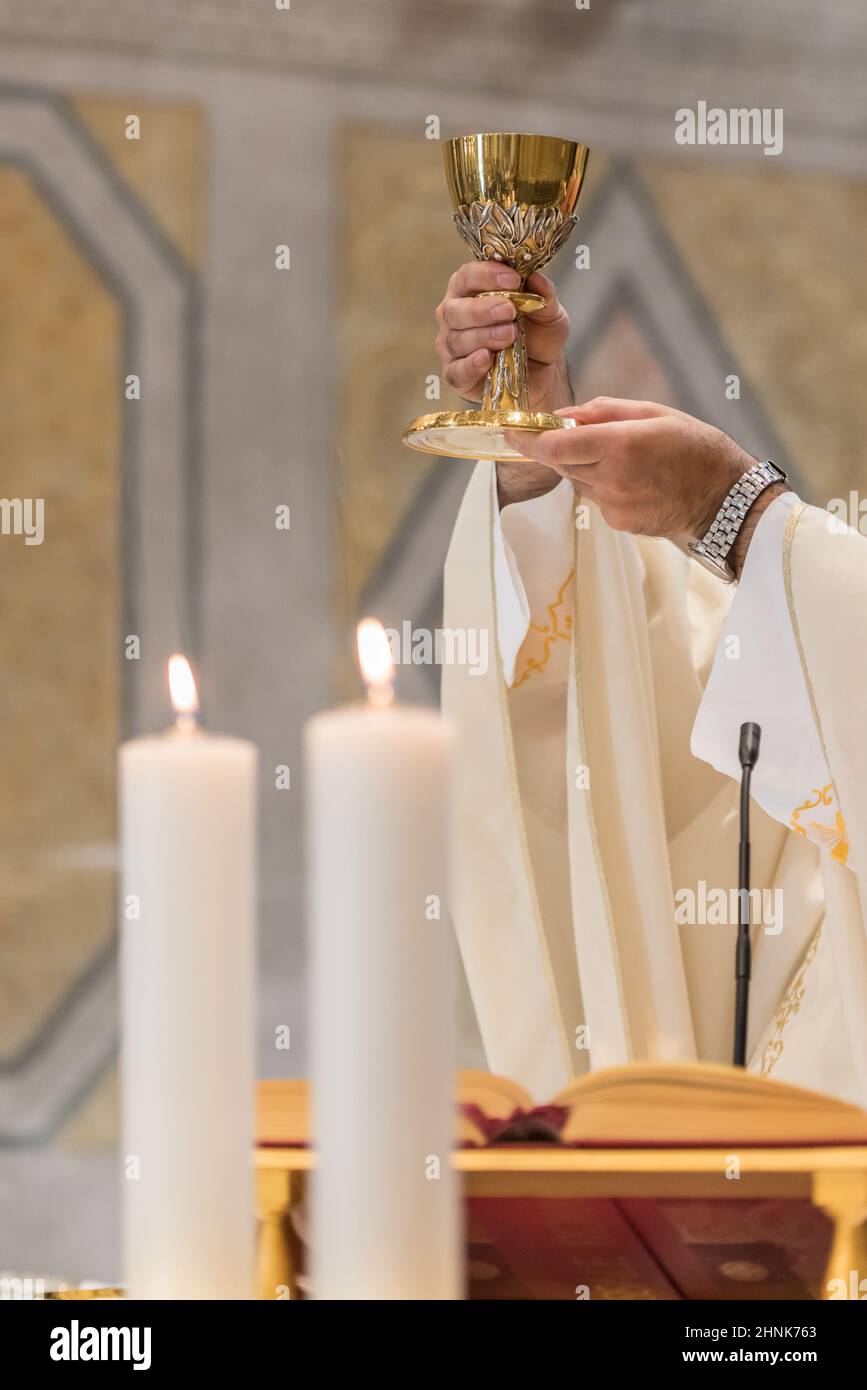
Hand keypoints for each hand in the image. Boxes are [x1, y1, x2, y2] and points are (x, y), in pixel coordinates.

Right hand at [435, 261, 570, 410]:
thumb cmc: (537, 335)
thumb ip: (544, 295)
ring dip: (484, 336)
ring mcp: (452, 348)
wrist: (543, 371)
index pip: (467, 276)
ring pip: (456, 340)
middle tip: (509, 311)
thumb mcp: (549, 313)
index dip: (486, 275)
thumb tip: (536, 277)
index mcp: (469, 291)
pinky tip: (486, 358)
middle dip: (481, 309)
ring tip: (510, 335)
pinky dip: (470, 365)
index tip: (513, 280)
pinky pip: (455, 372)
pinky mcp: (457, 376)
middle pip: (454, 310)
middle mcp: (454, 316)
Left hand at [506, 397, 783, 574]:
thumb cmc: (695, 448)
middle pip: (563, 462)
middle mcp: (611, 478)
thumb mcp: (654, 413)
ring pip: (579, 480)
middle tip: (572, 433)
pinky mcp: (618, 523)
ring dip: (586, 465)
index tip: (511, 433)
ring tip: (623, 456)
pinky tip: (634, 479)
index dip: (528, 440)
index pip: (556, 445)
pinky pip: (596, 498)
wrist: (725, 499)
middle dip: (560, 447)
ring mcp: (613, 505)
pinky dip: (604, 485)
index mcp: (620, 445)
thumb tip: (564, 414)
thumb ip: (604, 411)